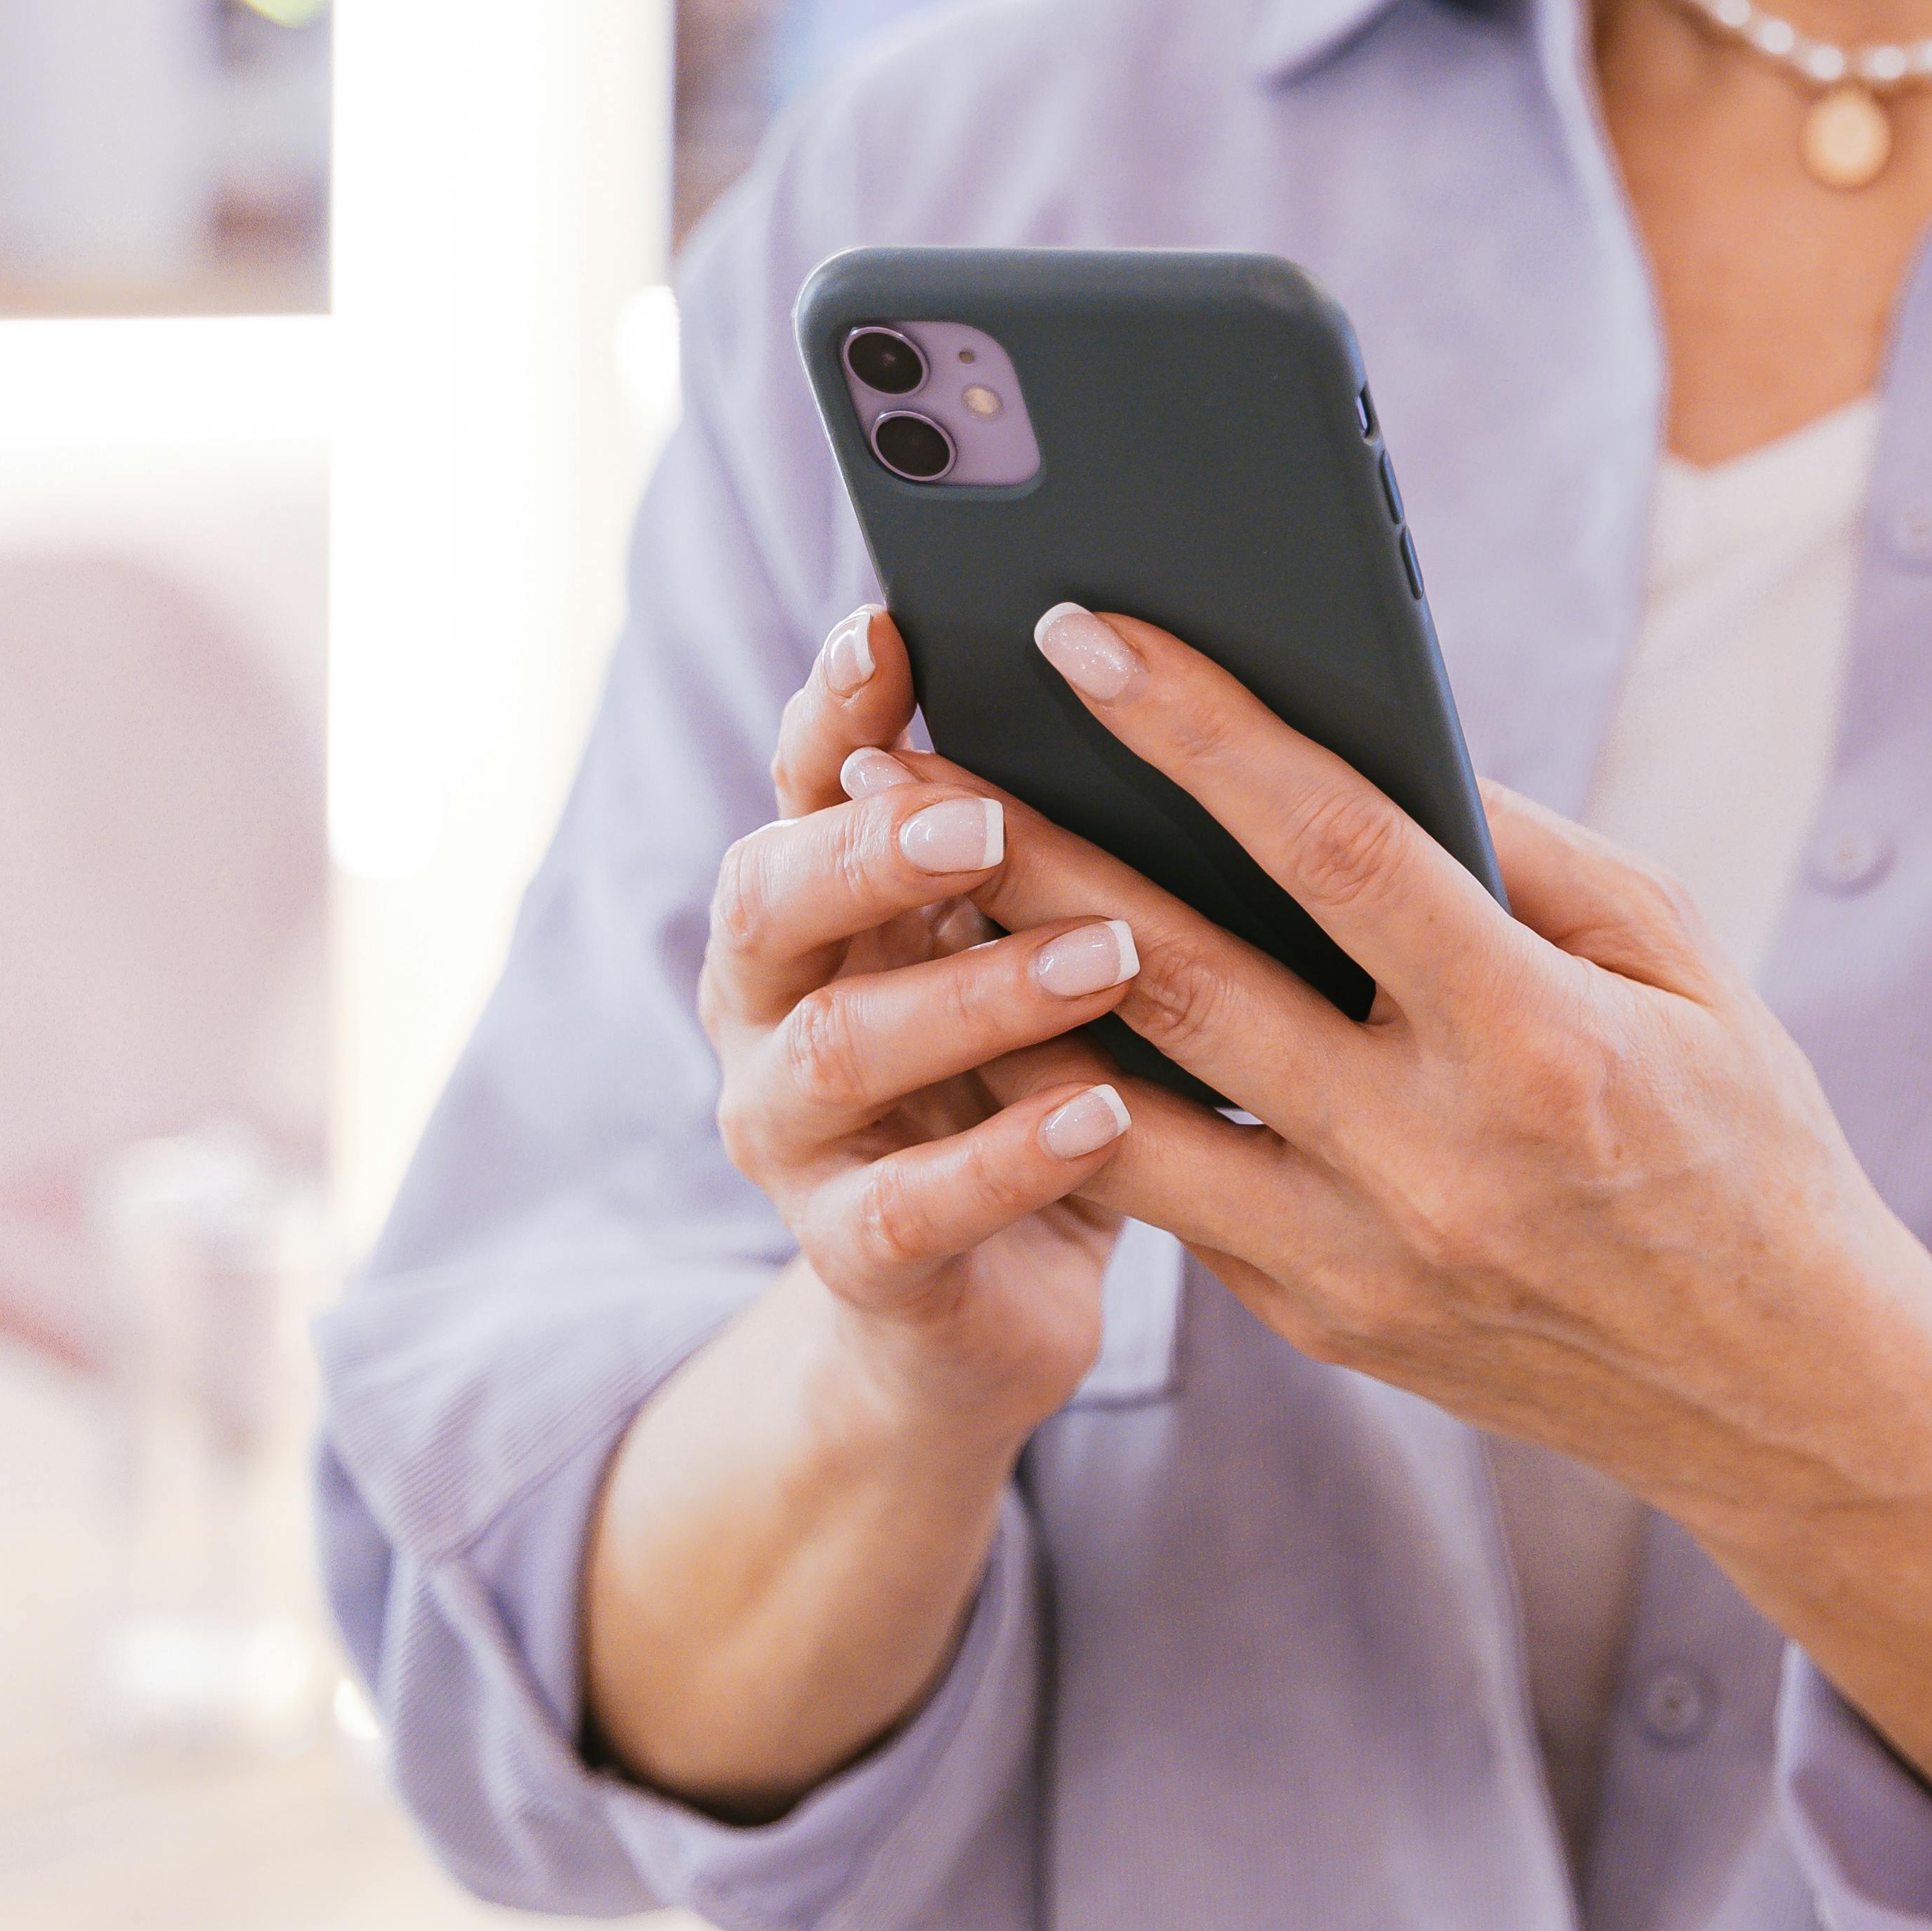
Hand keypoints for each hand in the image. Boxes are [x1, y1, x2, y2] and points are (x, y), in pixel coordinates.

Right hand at [696, 605, 1150, 1444]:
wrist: (985, 1300)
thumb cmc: (1033, 1071)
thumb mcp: (1030, 938)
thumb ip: (1047, 834)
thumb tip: (1161, 676)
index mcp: (816, 902)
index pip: (800, 778)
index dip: (833, 707)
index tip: (891, 629)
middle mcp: (774, 1005)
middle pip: (770, 896)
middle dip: (873, 847)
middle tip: (988, 816)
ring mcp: (795, 1137)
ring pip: (844, 1049)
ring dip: (977, 995)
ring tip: (1111, 955)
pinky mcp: (857, 1259)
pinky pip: (913, 1208)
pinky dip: (1009, 1158)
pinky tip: (1108, 1115)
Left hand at [910, 603, 1931, 1930]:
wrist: (1775, 1387)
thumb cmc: (1740, 1133)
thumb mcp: (1677, 959)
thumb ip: (1518, 853)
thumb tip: (1359, 750)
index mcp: (1539, 1039)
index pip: (1335, 848)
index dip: (1201, 732)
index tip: (1087, 636)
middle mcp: (1431, 1157)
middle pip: (1178, 976)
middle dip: (1029, 848)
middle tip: (899, 756)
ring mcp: (1357, 1257)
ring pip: (1119, 1115)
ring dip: (1000, 992)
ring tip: (908, 893)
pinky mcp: (1315, 1322)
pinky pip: (1172, 1192)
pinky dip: (1085, 1097)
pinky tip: (1014, 1009)